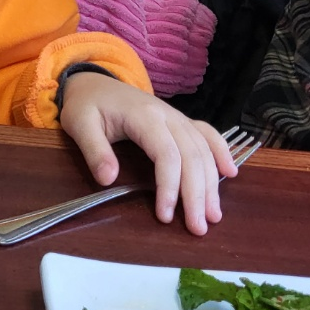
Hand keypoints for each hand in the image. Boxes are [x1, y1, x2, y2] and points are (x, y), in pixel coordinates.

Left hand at [59, 72, 237, 236]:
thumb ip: (94, 150)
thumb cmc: (86, 104)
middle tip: (197, 228)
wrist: (93, 82)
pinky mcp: (180, 121)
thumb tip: (108, 180)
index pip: (166, 154)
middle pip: (192, 155)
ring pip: (203, 150)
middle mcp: (168, 115)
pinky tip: (230, 173)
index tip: (164, 216)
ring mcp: (177, 117)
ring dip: (211, 183)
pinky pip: (207, 134)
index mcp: (144, 116)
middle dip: (197, 194)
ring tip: (213, 216)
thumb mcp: (79, 124)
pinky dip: (221, 152)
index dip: (169, 186)